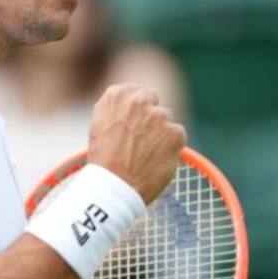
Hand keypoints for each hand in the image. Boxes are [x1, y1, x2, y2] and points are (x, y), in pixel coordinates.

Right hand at [87, 83, 185, 204]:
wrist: (115, 186)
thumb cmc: (104, 160)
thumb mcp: (100, 126)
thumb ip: (117, 109)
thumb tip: (132, 102)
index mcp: (116, 96)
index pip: (135, 91)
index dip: (135, 109)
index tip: (133, 122)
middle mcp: (138, 101)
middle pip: (153, 100)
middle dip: (150, 115)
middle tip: (141, 138)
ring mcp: (159, 116)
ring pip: (166, 119)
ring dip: (160, 132)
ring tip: (145, 154)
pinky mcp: (175, 133)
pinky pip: (178, 135)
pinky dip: (171, 147)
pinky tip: (155, 160)